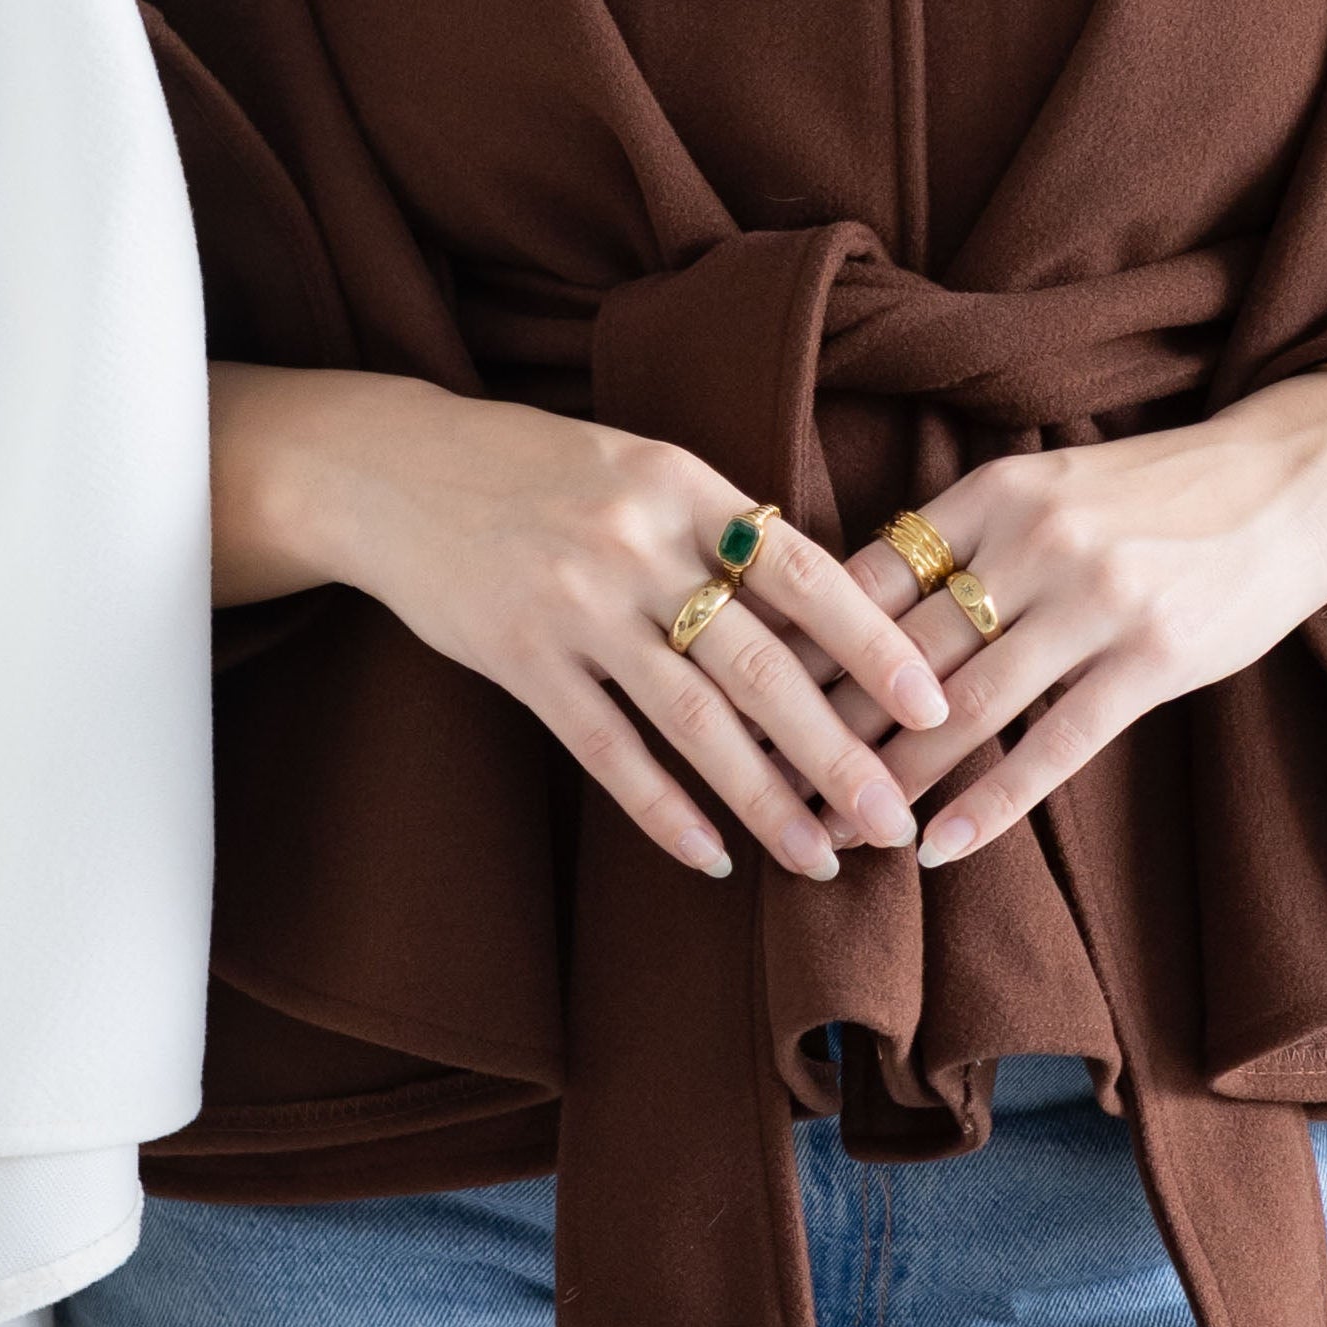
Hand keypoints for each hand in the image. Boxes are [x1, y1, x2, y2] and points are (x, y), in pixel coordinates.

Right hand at [208, 363, 953, 884]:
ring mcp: (574, 605)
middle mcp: (635, 546)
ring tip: (820, 860)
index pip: (803, 573)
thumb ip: (722, 527)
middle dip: (839, 751)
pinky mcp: (519, 658)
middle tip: (897, 819)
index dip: (874, 644)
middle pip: (760, 665)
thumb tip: (829, 609)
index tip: (935, 705)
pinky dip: (662, 810)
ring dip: (764, 800)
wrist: (391, 470)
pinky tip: (710, 858)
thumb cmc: (535, 469)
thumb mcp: (639, 466)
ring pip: (691, 721)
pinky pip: (605, 750)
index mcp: (681, 486)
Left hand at [813, 371, 1326, 865]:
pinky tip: (939, 847)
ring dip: (894, 776)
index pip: (871, 576)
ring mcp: (1097, 603)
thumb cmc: (1156, 494)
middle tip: (765, 782)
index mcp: (995, 493)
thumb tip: (861, 605)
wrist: (1292, 483)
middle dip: (829, 723)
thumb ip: (967, 538)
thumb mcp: (1050, 486)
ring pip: (967, 706)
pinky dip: (989, 803)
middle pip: (904, 650)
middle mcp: (1036, 543)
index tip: (745, 697)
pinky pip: (1053, 745)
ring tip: (836, 827)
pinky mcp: (1153, 661)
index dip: (803, 644)